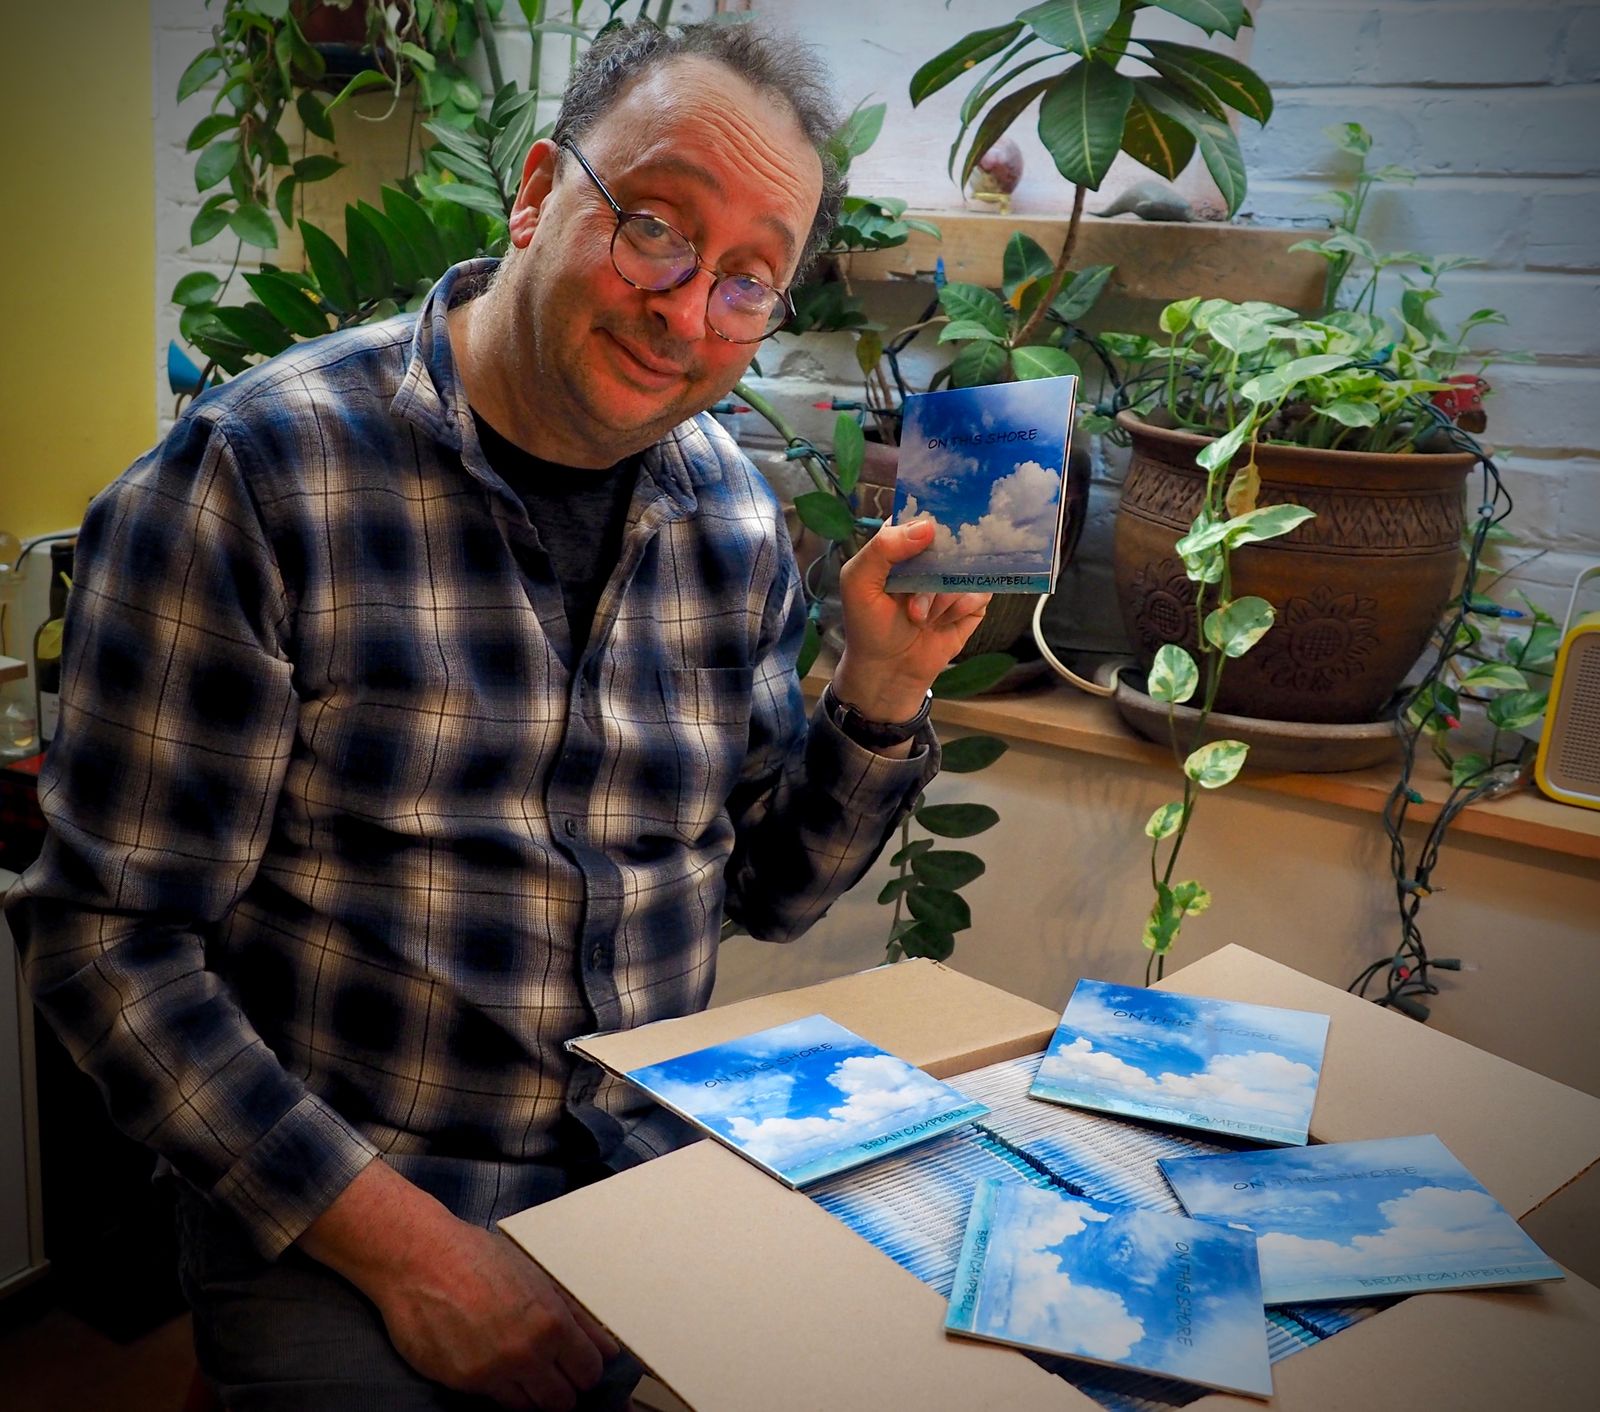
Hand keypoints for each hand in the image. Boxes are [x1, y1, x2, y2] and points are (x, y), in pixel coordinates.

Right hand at [372, 1219, 617, 1409]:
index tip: (578, 1364)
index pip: (589, 1371)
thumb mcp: (536, 1275)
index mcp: (551, 1321)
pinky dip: (502, 1390)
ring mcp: (494, 1372)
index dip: (586, 1369)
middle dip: (563, 1388)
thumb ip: (575, 1315)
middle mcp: (527, 1352)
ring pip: (531, 1408)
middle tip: (553, 1371)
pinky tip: (496, 1367)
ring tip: (524, 1370)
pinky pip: (496, 1402)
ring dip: (533, 1394)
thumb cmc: (479, 1257)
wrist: (420, 1259)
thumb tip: (607, 1347)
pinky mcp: (463, 1383)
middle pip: (563, 1400)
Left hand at [833, 519, 990, 720]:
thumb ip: (883, 549)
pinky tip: (940, 622)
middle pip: (952, 537)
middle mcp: (931, 557)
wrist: (888, 671)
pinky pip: (980, 593)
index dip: (930, 516)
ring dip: (942, 595)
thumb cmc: (868, 626)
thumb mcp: (859, 582)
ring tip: (920, 617)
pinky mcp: (972, 604)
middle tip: (921, 585)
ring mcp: (953, 580)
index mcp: (901, 544)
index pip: (921, 514)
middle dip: (937, 564)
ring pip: (966, 567)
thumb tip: (927, 527)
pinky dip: (959, 608)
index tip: (932, 528)